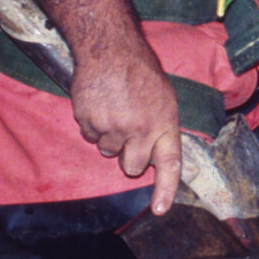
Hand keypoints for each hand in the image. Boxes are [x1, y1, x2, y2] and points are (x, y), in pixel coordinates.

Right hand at [38, 0, 182, 214]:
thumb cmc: (140, 71)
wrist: (110, 49)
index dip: (165, 190)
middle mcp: (140, 131)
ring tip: (114, 108)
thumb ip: (160, 126)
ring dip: (109, 136)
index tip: (159, 210)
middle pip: (132, 167)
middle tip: (129, 131)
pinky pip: (90, 137)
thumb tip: (156, 152)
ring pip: (108, 151)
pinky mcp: (89, 123)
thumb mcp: (164, 97)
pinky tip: (99, 104)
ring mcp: (113, 128)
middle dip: (129, 157)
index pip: (169, 165)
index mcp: (164, 124)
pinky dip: (93, 125)